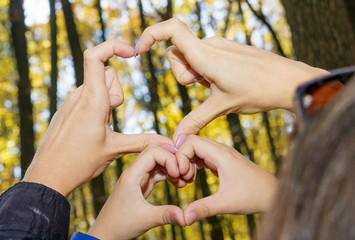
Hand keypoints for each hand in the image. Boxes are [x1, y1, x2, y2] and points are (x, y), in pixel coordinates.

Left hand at [23, 40, 172, 196]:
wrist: (48, 176)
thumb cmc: (80, 163)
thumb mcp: (115, 149)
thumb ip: (144, 142)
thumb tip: (169, 143)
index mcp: (92, 99)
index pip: (96, 56)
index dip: (113, 46)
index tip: (131, 52)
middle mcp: (79, 95)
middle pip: (107, 74)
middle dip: (117, 92)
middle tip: (109, 120)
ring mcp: (71, 102)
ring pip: (99, 87)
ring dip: (107, 102)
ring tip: (100, 129)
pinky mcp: (67, 110)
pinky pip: (87, 97)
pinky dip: (97, 107)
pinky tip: (92, 130)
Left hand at [87, 145, 185, 239]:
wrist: (106, 233)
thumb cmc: (119, 226)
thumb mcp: (145, 220)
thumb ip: (166, 215)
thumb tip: (187, 217)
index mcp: (132, 174)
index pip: (152, 152)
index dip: (168, 158)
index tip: (178, 173)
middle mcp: (135, 171)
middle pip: (157, 152)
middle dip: (173, 159)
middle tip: (186, 173)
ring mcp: (139, 177)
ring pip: (159, 161)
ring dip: (173, 167)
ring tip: (185, 180)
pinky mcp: (143, 184)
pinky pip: (159, 172)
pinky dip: (170, 175)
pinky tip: (180, 184)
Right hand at [135, 18, 328, 142]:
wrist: (289, 81)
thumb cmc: (258, 92)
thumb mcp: (222, 107)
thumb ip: (195, 121)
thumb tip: (177, 139)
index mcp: (206, 55)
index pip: (172, 29)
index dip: (151, 35)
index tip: (139, 51)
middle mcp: (211, 44)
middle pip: (176, 52)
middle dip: (181, 73)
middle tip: (202, 87)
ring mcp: (220, 44)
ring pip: (190, 55)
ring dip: (194, 73)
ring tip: (216, 86)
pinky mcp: (227, 48)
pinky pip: (204, 55)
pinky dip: (205, 70)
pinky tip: (224, 82)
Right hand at [175, 135, 277, 224]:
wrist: (273, 195)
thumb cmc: (254, 196)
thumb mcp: (226, 203)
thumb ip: (204, 208)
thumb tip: (183, 218)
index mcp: (221, 154)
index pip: (191, 141)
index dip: (181, 155)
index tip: (181, 174)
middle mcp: (221, 150)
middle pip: (192, 143)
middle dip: (181, 158)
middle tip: (181, 178)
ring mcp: (222, 154)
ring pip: (196, 149)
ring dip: (187, 162)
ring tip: (187, 180)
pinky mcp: (222, 161)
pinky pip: (202, 156)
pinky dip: (193, 164)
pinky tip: (193, 179)